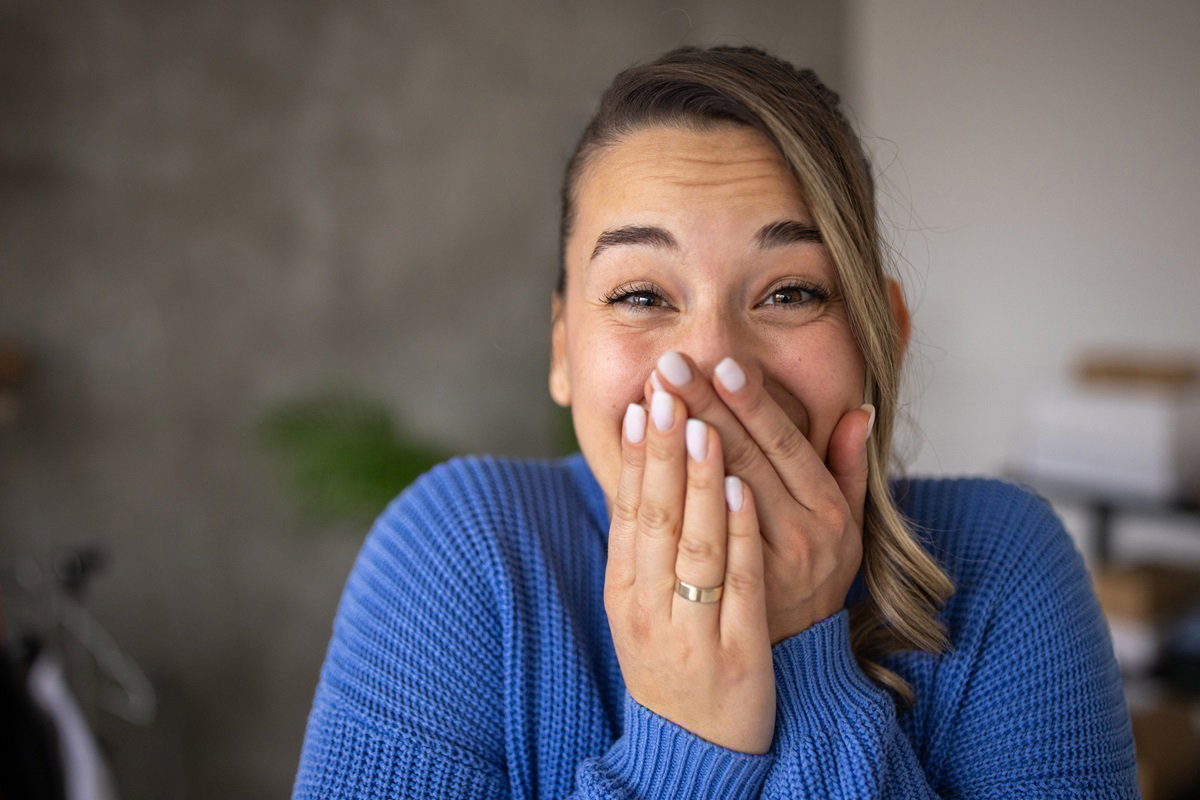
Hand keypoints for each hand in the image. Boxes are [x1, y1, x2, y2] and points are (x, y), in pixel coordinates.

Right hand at [604, 391, 775, 753]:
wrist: (693, 748)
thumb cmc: (672, 659)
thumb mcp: (643, 605)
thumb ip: (646, 543)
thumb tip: (648, 475)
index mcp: (625, 589)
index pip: (628, 510)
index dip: (636, 456)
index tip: (641, 402)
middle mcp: (648, 606)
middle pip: (655, 515)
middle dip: (663, 448)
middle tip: (666, 388)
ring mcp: (690, 629)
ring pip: (692, 542)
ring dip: (698, 480)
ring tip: (702, 425)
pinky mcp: (734, 651)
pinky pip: (735, 583)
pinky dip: (735, 534)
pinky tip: (740, 492)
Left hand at [648, 351, 869, 642]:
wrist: (791, 660)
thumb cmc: (817, 576)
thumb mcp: (850, 525)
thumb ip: (849, 467)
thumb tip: (858, 410)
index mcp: (826, 517)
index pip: (785, 449)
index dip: (754, 406)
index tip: (724, 365)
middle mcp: (794, 542)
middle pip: (741, 464)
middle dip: (703, 409)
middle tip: (671, 364)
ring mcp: (753, 571)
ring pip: (707, 500)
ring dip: (674, 445)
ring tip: (649, 400)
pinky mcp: (711, 594)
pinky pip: (680, 537)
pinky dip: (658, 495)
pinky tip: (638, 456)